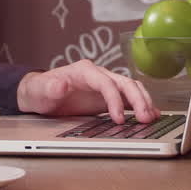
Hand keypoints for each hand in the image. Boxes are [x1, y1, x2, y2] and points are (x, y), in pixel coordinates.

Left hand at [16, 60, 158, 123]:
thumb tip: (60, 84)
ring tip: (151, 117)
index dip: (114, 99)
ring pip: (131, 88)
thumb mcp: (40, 89)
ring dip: (143, 101)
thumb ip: (50, 87)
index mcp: (85, 71)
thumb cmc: (40, 90)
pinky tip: (151, 114)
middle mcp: (98, 75)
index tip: (118, 118)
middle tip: (144, 118)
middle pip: (125, 83)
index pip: (106, 82)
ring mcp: (105, 85)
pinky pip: (129, 98)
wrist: (40, 93)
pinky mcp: (108, 97)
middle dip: (137, 99)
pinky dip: (141, 104)